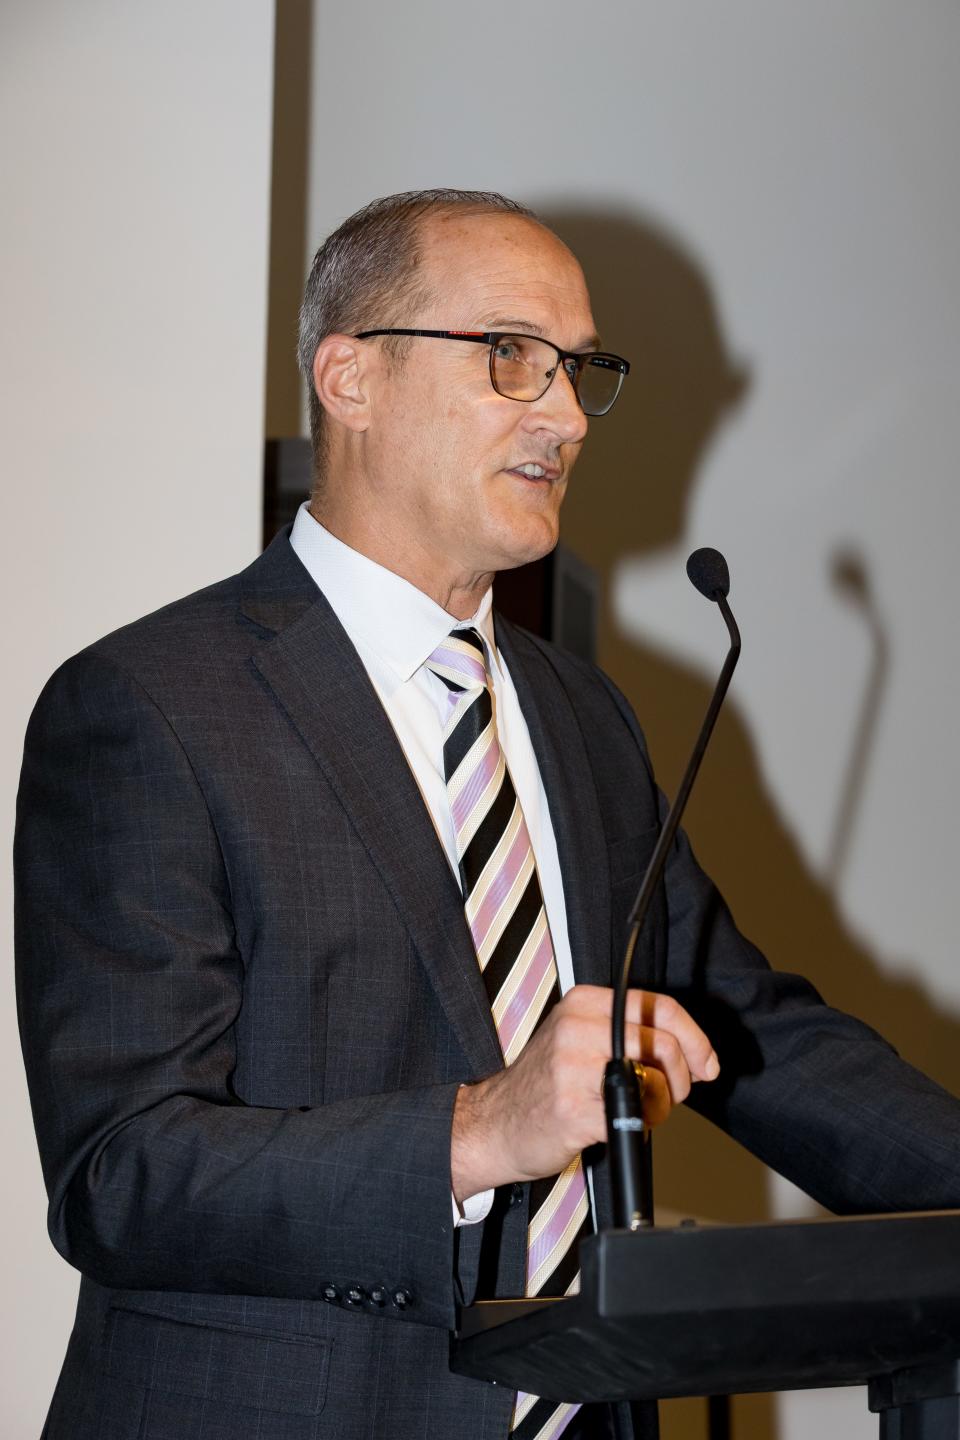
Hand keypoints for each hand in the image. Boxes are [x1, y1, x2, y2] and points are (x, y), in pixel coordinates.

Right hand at [451, 984, 718, 1202]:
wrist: (494, 1124)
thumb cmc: (545, 1085)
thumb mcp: (579, 1038)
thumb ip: (628, 1034)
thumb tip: (695, 1053)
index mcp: (583, 1003)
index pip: (658, 1006)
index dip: (694, 1037)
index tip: (706, 1062)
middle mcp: (577, 1027)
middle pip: (662, 1043)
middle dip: (682, 1076)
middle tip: (674, 1094)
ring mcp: (573, 1068)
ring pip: (653, 1080)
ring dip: (661, 1104)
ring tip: (642, 1110)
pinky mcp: (575, 1110)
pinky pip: (633, 1117)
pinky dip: (637, 1126)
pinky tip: (616, 1125)